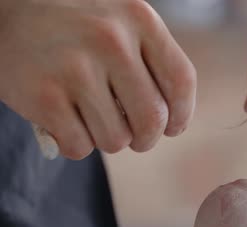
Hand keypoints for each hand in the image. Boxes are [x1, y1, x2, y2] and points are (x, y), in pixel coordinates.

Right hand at [0, 0, 196, 159]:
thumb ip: (150, 58)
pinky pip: (79, 146)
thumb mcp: (121, 21)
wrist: (6, 10)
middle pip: (152, 119)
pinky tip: (66, 122)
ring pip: (116, 140)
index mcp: (139, 19)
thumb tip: (173, 119)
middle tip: (136, 138)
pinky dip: (76, 144)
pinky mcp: (43, 95)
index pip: (181, 81)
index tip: (173, 128)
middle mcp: (110, 40)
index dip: (181, 115)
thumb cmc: (76, 25)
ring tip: (95, 121)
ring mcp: (75, 67)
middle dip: (146, 139)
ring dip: (109, 141)